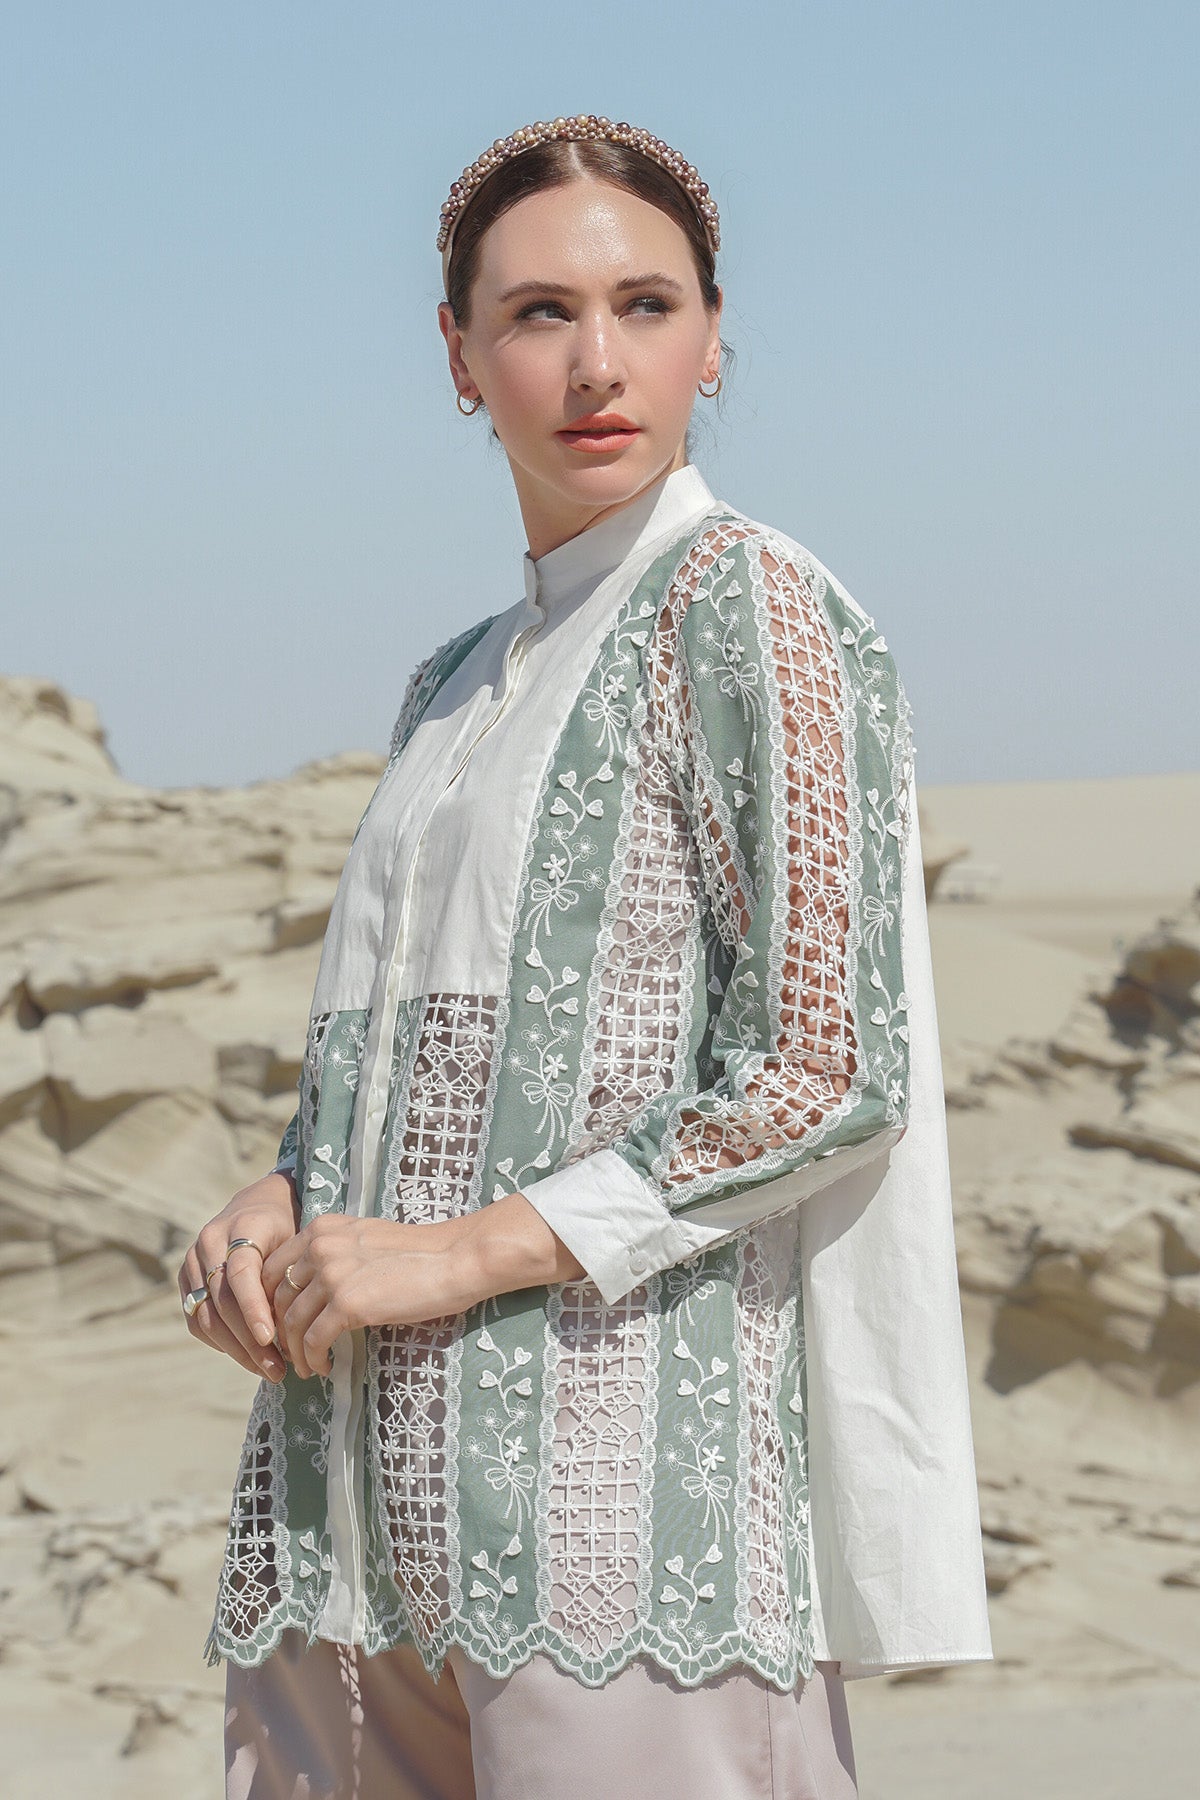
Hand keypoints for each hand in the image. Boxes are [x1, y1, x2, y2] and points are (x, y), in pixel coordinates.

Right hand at [177, 1170, 300, 1380]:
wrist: (259, 1206)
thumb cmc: (289, 1227)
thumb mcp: (297, 1240)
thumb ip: (291, 1274)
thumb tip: (302, 1328)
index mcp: (242, 1226)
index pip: (241, 1273)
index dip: (253, 1308)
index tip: (270, 1339)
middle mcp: (210, 1241)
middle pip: (222, 1300)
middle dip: (249, 1340)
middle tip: (278, 1369)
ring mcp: (193, 1261)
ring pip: (206, 1316)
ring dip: (237, 1350)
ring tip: (268, 1370)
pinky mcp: (186, 1280)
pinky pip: (197, 1320)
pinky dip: (221, 1343)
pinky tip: (248, 1357)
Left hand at [261, 1192, 586, 1379]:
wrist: (455, 1258)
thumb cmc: (418, 1253)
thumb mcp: (365, 1239)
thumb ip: (334, 1253)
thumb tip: (311, 1287)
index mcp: (321, 1229)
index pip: (271, 1267)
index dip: (266, 1301)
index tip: (277, 1324)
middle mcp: (319, 1247)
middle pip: (275, 1297)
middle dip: (276, 1329)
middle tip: (287, 1352)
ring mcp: (332, 1274)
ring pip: (291, 1322)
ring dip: (294, 1351)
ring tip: (305, 1367)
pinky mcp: (347, 1303)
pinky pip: (314, 1340)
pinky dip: (313, 1359)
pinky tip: (322, 1367)